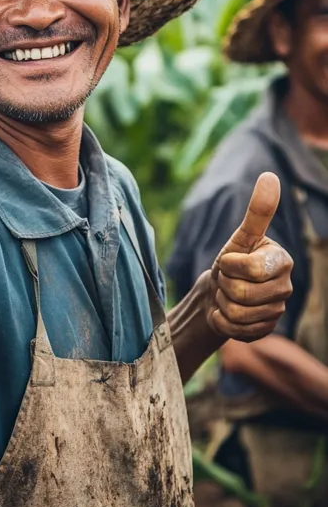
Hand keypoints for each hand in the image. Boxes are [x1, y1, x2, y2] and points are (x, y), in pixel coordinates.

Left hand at [206, 172, 292, 341]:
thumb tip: (270, 176)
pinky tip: (227, 313)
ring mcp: (276, 311)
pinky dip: (222, 321)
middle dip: (225, 285)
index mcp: (282, 260)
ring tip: (227, 295)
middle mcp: (285, 287)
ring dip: (222, 303)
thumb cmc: (232, 259)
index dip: (231, 266)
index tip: (229, 261)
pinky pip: (235, 330)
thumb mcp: (241, 236)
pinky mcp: (265, 330)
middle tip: (227, 279)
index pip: (252, 270)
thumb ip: (258, 210)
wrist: (220, 291)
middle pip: (242, 293)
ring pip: (237, 314)